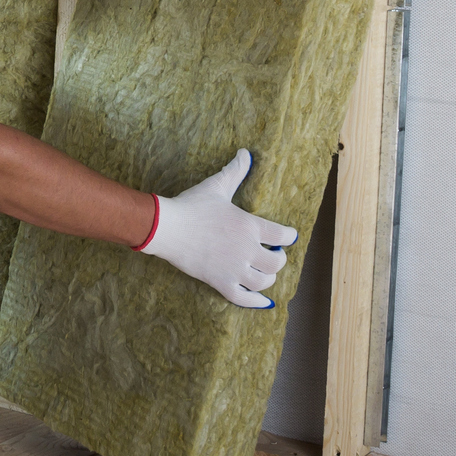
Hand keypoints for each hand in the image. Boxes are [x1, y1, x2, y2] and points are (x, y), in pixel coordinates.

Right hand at [134, 150, 295, 307]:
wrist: (167, 227)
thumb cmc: (192, 205)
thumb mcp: (217, 186)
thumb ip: (235, 172)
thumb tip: (245, 153)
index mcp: (249, 226)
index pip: (282, 235)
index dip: (288, 236)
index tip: (287, 236)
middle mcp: (246, 249)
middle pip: (277, 263)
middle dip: (278, 259)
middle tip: (272, 255)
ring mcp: (234, 268)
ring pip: (264, 282)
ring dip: (268, 278)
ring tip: (263, 273)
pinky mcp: (220, 282)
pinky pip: (244, 298)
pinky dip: (257, 302)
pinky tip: (264, 302)